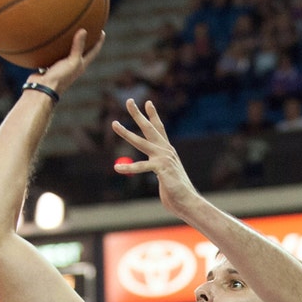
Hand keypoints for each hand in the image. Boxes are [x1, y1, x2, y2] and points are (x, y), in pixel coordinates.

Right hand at [26, 29, 105, 94]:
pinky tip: (49, 40)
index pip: (94, 52)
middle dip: (85, 41)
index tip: (102, 31)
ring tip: (68, 32)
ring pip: (66, 53)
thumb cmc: (60, 78)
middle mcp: (72, 66)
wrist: (41, 90)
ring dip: (68, 44)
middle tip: (87, 28)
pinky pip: (52, 54)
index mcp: (81, 66)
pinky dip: (52, 47)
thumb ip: (78, 47)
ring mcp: (61, 67)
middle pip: (81, 52)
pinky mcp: (50, 67)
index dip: (99, 42)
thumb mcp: (72, 62)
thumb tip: (83, 30)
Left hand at [111, 99, 201, 217]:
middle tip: (129, 100)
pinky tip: (117, 168)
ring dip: (125, 132)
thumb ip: (156, 168)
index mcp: (167, 151)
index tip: (148, 103)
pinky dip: (128, 168)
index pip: (159, 129)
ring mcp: (163, 158)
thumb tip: (154, 167)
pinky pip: (141, 167)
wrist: (187, 201)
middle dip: (138, 114)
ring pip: (140, 142)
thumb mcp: (163, 176)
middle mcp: (166, 151)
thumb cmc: (175, 191)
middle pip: (149, 128)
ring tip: (114, 124)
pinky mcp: (161, 169)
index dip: (153, 115)